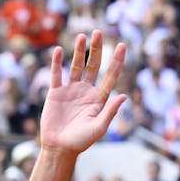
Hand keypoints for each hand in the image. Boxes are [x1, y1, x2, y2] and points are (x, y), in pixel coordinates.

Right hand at [40, 32, 127, 155]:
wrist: (59, 148)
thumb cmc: (81, 142)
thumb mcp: (99, 128)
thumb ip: (110, 111)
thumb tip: (124, 95)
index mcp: (99, 99)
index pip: (110, 76)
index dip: (116, 61)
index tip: (122, 46)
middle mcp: (86, 91)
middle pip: (93, 65)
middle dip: (97, 49)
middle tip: (99, 32)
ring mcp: (70, 90)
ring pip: (76, 66)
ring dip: (79, 51)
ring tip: (82, 36)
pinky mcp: (55, 93)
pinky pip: (56, 74)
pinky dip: (57, 62)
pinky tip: (60, 50)